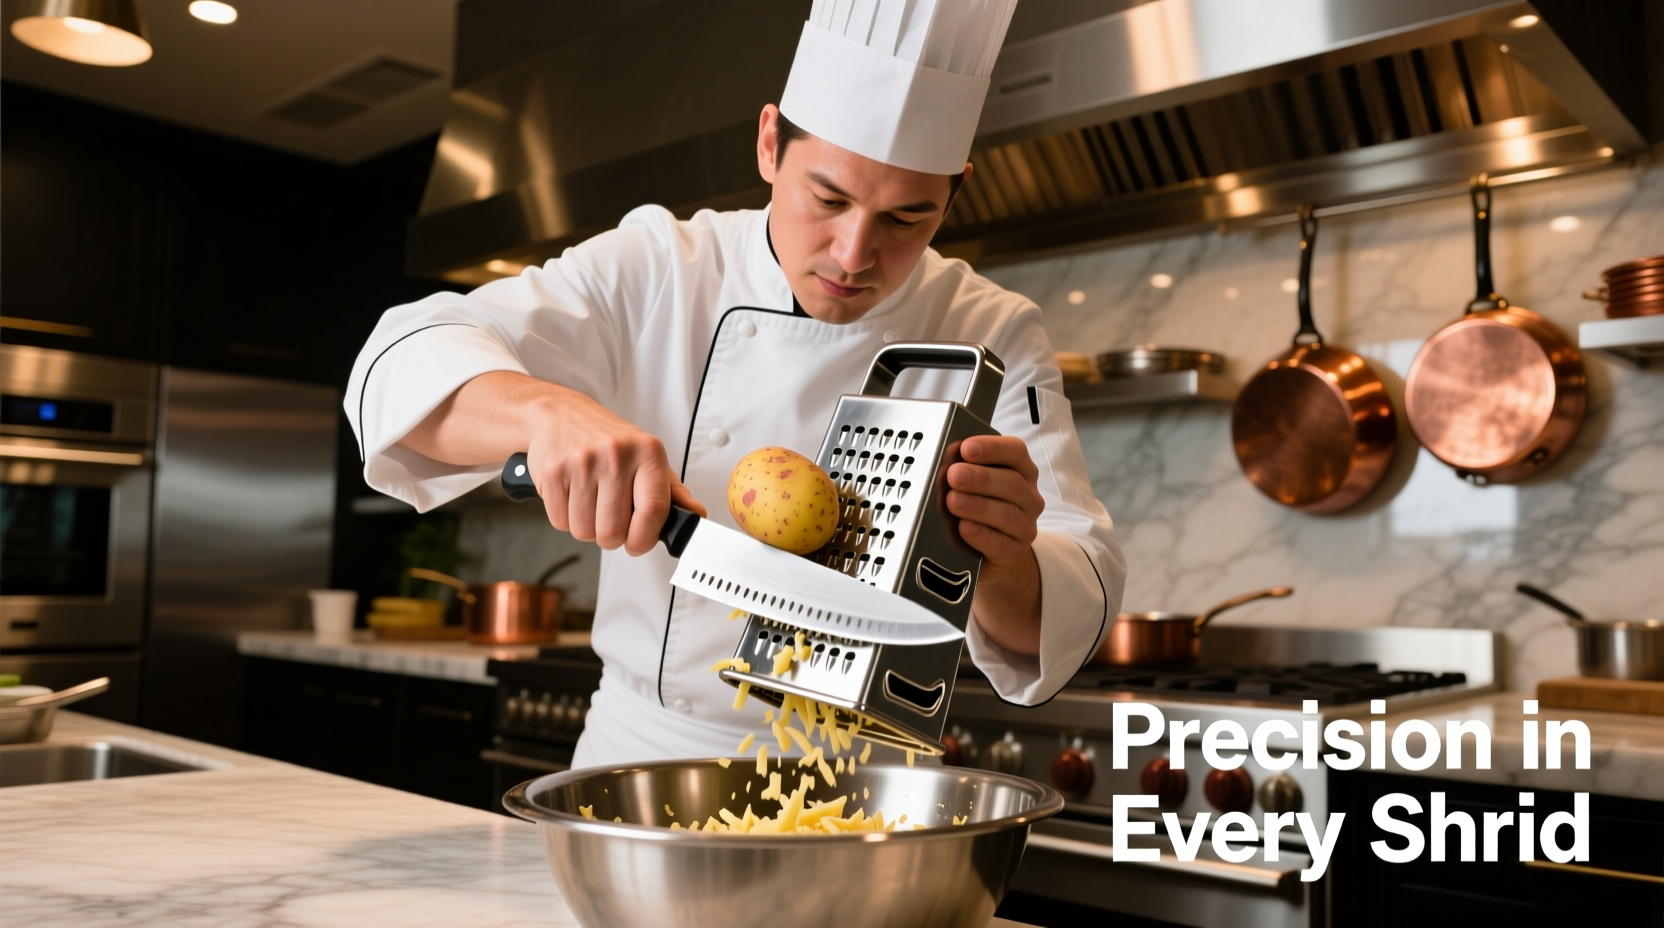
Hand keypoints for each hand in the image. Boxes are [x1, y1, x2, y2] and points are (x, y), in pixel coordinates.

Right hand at [526, 391, 705, 555]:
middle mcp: (616, 454)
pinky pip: (561, 522)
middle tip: (611, 521)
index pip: (654, 510)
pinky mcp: (554, 472)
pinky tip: (573, 496)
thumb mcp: (647, 457)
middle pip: (614, 531)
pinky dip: (566, 518)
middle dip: (612, 537)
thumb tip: (695, 515)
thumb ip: (672, 492)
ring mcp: (582, 462)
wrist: (562, 414)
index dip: (645, 539)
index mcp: (647, 452)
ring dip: (588, 528)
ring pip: (585, 531)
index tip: (638, 543)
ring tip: (591, 504)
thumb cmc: (608, 440)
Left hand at [946, 435, 1043, 653]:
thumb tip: (943, 460)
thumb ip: (963, 469)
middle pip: (1012, 483)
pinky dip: (981, 535)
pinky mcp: (1014, 552)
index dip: (992, 448)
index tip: (966, 448)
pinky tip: (964, 528)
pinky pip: (1001, 544)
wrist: (983, 553)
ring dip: (978, 506)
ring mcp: (1024, 527)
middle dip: (981, 478)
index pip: (1015, 452)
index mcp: (1020, 471)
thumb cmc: (976, 510)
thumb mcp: (971, 485)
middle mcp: (1028, 498)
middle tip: (953, 476)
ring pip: (1008, 514)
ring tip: (953, 501)